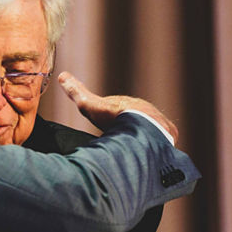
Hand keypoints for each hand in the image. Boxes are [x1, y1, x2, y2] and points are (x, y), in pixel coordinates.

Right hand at [57, 72, 178, 141]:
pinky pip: (165, 140)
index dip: (115, 118)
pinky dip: (158, 146)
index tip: (111, 126)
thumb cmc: (114, 115)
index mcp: (129, 105)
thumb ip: (76, 91)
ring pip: (152, 131)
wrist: (140, 125)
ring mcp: (160, 122)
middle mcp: (146, 111)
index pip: (122, 111)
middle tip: (123, 142)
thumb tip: (62, 75)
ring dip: (145, 139)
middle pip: (138, 122)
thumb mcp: (89, 104)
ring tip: (136, 152)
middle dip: (131, 129)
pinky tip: (151, 155)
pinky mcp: (170, 134)